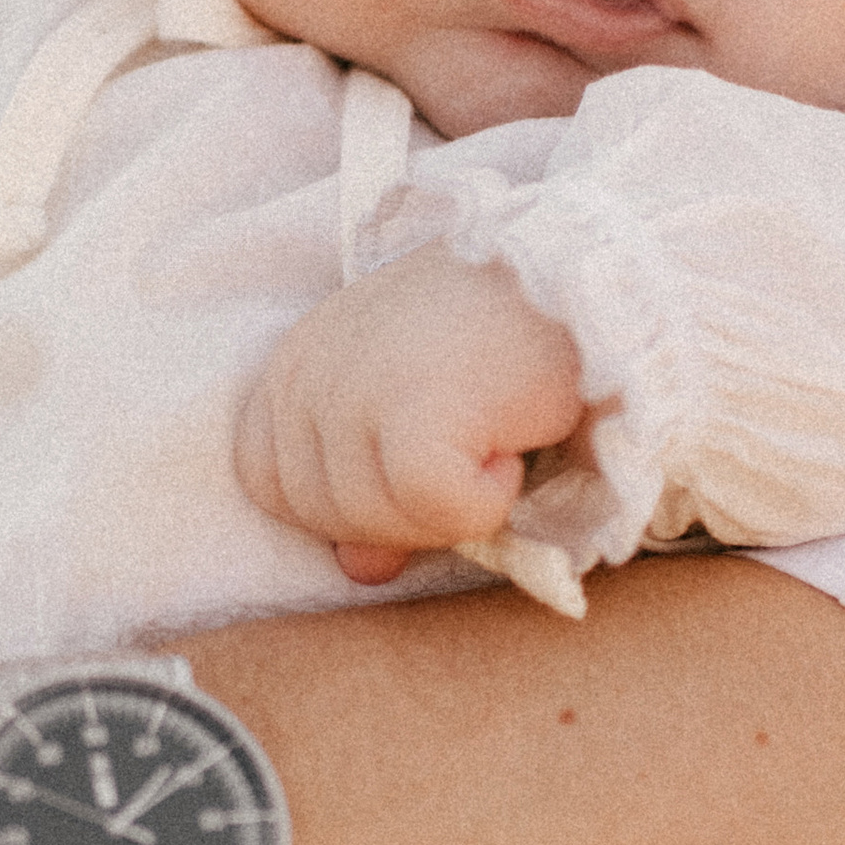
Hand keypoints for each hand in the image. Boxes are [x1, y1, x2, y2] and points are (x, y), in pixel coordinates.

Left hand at [236, 251, 583, 587]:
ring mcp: (353, 388)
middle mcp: (307, 373)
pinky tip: (509, 448)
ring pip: (375, 523)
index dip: (338, 507)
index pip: (267, 485)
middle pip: (321, 515)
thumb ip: (374, 492)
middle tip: (467, 455)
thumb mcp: (416, 413)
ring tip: (491, 439)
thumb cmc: (497, 339)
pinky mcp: (414, 408)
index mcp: (293, 366)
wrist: (576, 273)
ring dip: (449, 509)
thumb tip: (359, 571)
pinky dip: (484, 504)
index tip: (409, 472)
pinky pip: (433, 509)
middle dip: (402, 515)